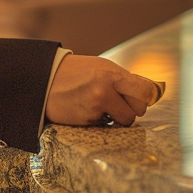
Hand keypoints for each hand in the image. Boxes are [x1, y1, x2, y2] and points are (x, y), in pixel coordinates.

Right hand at [46, 54, 161, 126]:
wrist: (43, 79)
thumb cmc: (76, 72)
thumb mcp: (101, 67)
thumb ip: (123, 79)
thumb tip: (148, 92)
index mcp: (113, 73)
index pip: (147, 90)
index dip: (148, 97)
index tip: (143, 99)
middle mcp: (106, 89)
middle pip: (140, 108)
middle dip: (133, 108)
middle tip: (121, 103)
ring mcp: (96, 106)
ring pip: (125, 120)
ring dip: (118, 117)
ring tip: (103, 106)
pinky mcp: (87, 119)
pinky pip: (106, 125)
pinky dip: (100, 120)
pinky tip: (87, 109)